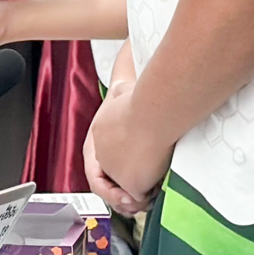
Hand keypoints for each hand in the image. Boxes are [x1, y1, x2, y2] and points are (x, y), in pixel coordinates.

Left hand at [84, 84, 170, 215]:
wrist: (152, 110)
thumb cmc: (142, 97)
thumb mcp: (124, 88)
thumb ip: (123, 83)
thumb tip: (126, 57)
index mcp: (97, 132)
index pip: (98, 156)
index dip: (114, 165)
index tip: (130, 167)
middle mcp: (101, 153)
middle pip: (111, 175)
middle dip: (126, 182)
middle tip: (143, 183)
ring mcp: (113, 169)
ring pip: (124, 189)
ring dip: (135, 193)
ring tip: (150, 189)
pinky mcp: (129, 183)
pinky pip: (139, 197)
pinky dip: (147, 197)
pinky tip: (155, 191)